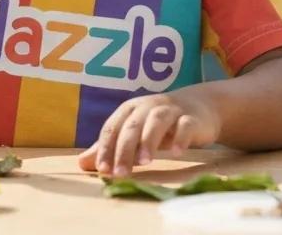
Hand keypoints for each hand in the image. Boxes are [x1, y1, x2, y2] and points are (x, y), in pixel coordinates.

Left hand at [76, 90, 220, 177]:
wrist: (199, 106)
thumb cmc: (160, 123)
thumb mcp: (134, 133)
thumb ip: (111, 147)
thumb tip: (82, 163)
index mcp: (129, 109)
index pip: (112, 128)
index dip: (105, 148)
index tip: (102, 170)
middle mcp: (148, 106)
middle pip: (132, 126)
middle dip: (124, 150)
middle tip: (120, 174)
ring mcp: (171, 110)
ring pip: (156, 122)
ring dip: (149, 140)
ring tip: (145, 162)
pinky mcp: (192, 118)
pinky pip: (185, 125)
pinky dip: (180, 137)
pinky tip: (176, 152)